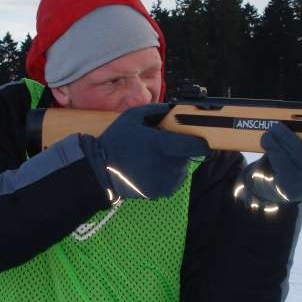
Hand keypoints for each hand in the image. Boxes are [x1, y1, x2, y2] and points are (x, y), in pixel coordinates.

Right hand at [82, 103, 210, 199]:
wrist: (100, 170)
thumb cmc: (116, 141)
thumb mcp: (133, 116)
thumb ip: (158, 110)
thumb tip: (177, 109)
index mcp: (161, 145)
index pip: (196, 146)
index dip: (201, 142)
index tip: (201, 139)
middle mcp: (166, 166)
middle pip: (187, 156)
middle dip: (180, 149)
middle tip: (162, 146)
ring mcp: (164, 182)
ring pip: (181, 170)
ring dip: (174, 164)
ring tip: (154, 159)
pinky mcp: (160, 193)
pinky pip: (172, 182)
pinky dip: (167, 176)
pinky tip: (151, 170)